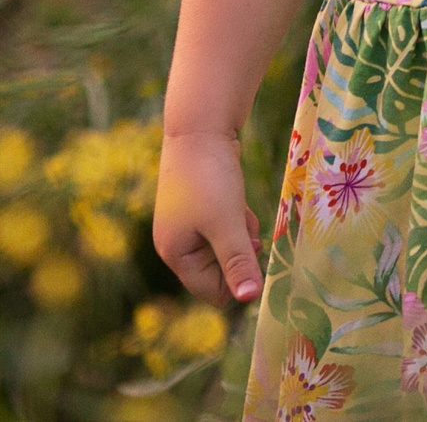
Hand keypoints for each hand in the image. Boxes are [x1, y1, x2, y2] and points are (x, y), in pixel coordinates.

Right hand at [152, 132, 264, 304]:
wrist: (200, 126)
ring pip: (228, 247)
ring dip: (241, 232)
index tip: (251, 250)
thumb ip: (238, 263)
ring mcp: (187, 225)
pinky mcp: (200, 208)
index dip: (237, 278)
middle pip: (221, 270)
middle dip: (240, 251)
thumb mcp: (227, 224)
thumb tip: (250, 300)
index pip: (212, 293)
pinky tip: (238, 200)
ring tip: (240, 209)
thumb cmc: (210, 178)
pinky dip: (238, 218)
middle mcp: (177, 244)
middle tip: (243, 225)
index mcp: (176, 254)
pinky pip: (227, 227)